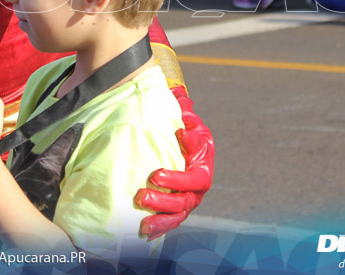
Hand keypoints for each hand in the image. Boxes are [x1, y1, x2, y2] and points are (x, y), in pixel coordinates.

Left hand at [134, 87, 213, 238]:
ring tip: (142, 220)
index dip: (177, 178)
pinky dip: (159, 227)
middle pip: (185, 199)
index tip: (155, 174)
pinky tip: (144, 231)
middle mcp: (198, 187)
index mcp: (203, 166)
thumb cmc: (184, 129)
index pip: (194, 176)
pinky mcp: (176, 208)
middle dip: (164, 200)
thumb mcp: (188, 120)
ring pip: (177, 215)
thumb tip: (181, 113)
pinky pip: (169, 221)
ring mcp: (188, 200)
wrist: (180, 140)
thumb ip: (185, 115)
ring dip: (160, 218)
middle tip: (141, 195)